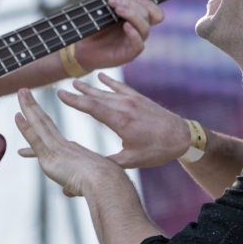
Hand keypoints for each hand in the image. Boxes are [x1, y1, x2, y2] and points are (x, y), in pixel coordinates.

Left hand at [15, 88, 123, 196]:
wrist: (106, 182)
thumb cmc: (102, 184)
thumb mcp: (82, 184)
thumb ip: (72, 187)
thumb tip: (67, 192)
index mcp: (71, 150)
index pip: (51, 134)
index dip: (41, 123)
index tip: (33, 114)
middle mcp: (62, 145)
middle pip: (44, 122)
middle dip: (33, 108)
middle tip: (24, 93)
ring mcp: (56, 147)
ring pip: (38, 123)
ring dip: (28, 106)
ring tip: (21, 92)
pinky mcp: (50, 154)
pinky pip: (35, 137)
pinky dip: (25, 126)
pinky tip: (17, 116)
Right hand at [58, 72, 189, 168]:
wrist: (182, 137)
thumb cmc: (157, 150)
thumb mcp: (131, 161)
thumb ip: (109, 162)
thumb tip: (90, 167)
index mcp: (120, 120)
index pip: (91, 107)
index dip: (74, 101)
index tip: (60, 95)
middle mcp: (124, 106)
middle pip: (96, 97)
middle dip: (78, 93)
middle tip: (61, 88)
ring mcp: (132, 100)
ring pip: (106, 92)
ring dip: (90, 88)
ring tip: (76, 83)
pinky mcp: (139, 98)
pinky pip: (121, 87)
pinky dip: (110, 82)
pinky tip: (100, 77)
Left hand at [74, 0, 164, 71]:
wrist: (80, 44)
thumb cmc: (95, 22)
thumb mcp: (103, 0)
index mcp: (138, 18)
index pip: (156, 11)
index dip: (149, 2)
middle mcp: (139, 30)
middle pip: (149, 16)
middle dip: (132, 6)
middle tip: (113, 2)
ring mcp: (135, 42)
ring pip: (145, 28)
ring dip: (132, 15)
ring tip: (116, 10)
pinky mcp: (128, 54)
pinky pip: (139, 45)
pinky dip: (134, 34)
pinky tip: (125, 26)